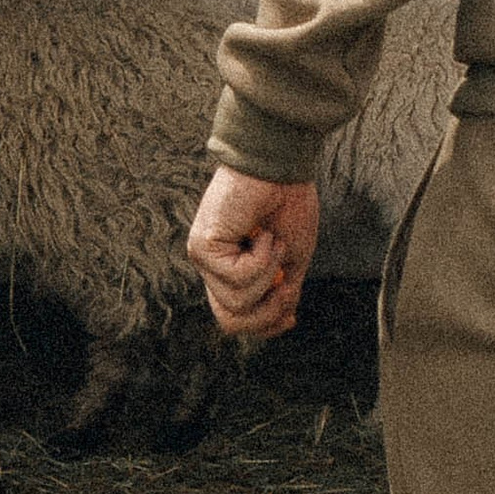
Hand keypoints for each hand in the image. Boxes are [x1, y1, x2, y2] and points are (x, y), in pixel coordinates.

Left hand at [189, 169, 318, 341]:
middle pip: (231, 321)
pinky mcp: (202, 247)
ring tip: (273, 241)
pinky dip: (262, 259)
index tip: (291, 317)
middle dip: (267, 313)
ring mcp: (205, 258)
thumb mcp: (292, 258)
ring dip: (268, 276)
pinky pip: (239, 279)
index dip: (265, 326)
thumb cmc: (288, 203)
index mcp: (231, 270)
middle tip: (287, 284)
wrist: (282, 168)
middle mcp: (212, 267)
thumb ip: (284, 292)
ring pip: (237, 304)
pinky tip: (263, 232)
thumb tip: (282, 319)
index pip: (236, 318)